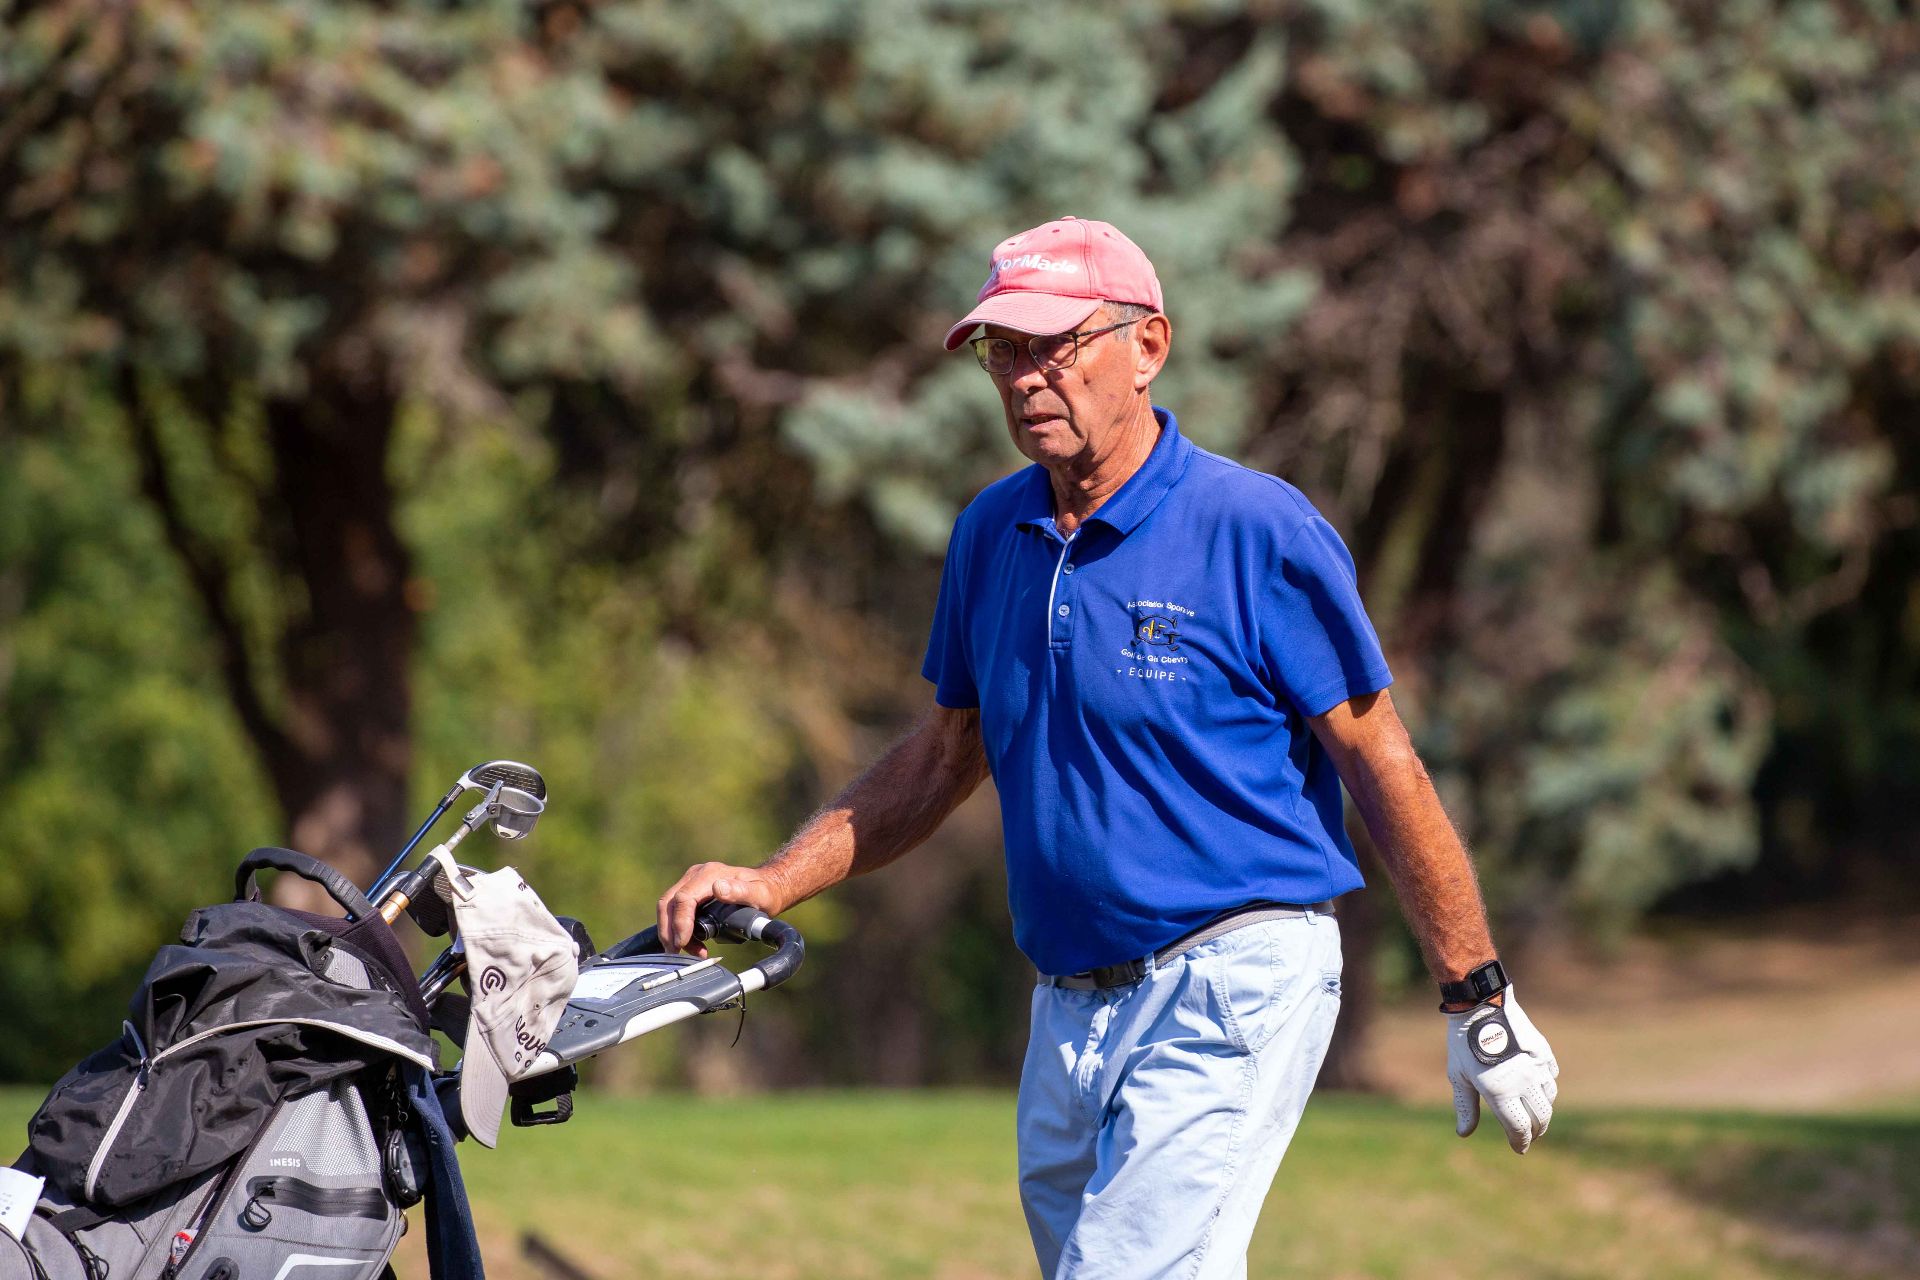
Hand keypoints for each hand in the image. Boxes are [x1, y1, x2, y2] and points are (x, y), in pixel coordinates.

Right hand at [656, 861, 786, 956]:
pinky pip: (674, 910)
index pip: (684, 898)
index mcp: (710, 874)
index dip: (679, 922)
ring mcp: (691, 882)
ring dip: (671, 932)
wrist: (766, 886)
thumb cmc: (764, 892)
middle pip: (669, 902)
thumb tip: (718, 889)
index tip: (682, 943)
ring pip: (668, 907)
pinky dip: (676, 929)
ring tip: (692, 951)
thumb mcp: (759, 894)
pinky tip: (691, 944)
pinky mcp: (690, 892)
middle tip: (676, 952)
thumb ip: (741, 891)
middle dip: (668, 930)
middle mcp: (696, 875)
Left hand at [1445, 985, 1558, 1153]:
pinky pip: (1552, 1077)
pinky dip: (1547, 1088)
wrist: (1481, 1005)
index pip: (1519, 1128)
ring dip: (1543, 1110)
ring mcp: (1537, 1067)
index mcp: (1501, 1092)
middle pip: (1540, 1117)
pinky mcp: (1544, 1052)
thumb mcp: (1458, 1076)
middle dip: (1535, 1131)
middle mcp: (1524, 1083)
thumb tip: (1464, 1133)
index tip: (1519, 1148)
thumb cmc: (1463, 1042)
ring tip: (1534, 1114)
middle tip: (1528, 1135)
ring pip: (1549, 1098)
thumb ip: (1466, 1106)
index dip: (1520, 1142)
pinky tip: (1539, 1088)